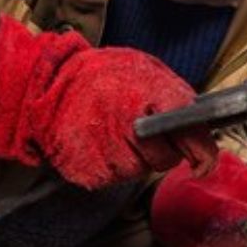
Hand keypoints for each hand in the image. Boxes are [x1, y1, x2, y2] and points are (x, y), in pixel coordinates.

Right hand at [0, 17, 216, 189]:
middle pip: (167, 159)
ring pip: (143, 170)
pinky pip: (118, 177)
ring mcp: (112, 156)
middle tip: (146, 129)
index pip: (192, 135)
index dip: (202, 150)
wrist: (43, 90)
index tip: (204, 159)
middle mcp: (133, 131)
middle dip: (165, 149)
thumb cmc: (95, 77)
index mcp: (150, 98)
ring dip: (138, 156)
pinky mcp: (94, 174)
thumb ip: (174, 95)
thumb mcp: (142, 69)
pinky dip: (114, 163)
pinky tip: (102, 142)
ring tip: (116, 130)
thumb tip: (200, 120)